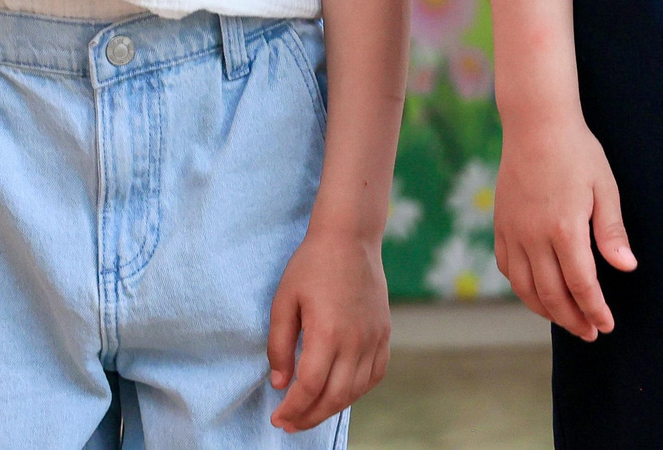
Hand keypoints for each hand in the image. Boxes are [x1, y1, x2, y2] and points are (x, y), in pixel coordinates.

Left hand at [266, 230, 391, 431]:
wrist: (350, 238)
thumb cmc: (311, 265)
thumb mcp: (284, 301)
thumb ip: (280, 346)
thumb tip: (281, 384)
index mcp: (328, 332)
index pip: (309, 387)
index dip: (292, 409)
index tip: (277, 418)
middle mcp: (356, 340)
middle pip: (334, 397)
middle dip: (309, 416)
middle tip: (289, 423)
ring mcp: (374, 338)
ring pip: (356, 391)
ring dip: (331, 408)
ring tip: (310, 412)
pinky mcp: (384, 333)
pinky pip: (375, 375)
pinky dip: (357, 391)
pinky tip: (340, 393)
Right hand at [494, 116, 634, 338]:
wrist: (536, 124)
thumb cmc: (577, 152)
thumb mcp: (604, 188)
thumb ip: (612, 232)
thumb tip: (626, 268)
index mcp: (564, 228)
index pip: (581, 285)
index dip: (595, 310)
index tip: (607, 325)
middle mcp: (534, 235)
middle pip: (552, 294)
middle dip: (573, 319)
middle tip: (590, 332)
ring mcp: (513, 231)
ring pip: (525, 287)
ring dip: (546, 311)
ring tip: (566, 319)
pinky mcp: (500, 224)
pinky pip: (507, 268)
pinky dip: (522, 288)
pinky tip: (537, 292)